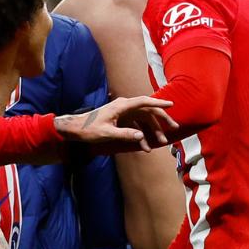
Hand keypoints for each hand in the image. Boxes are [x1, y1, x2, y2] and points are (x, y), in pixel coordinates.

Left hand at [55, 96, 176, 151]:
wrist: (74, 129)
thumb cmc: (88, 129)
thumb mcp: (106, 133)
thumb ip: (124, 135)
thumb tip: (141, 138)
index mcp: (121, 106)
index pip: (144, 101)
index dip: (159, 102)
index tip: (171, 104)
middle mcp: (124, 107)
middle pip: (147, 111)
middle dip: (161, 120)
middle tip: (173, 128)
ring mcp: (122, 113)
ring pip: (143, 120)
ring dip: (152, 131)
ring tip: (160, 143)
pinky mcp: (120, 120)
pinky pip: (135, 126)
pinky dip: (141, 135)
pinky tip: (144, 146)